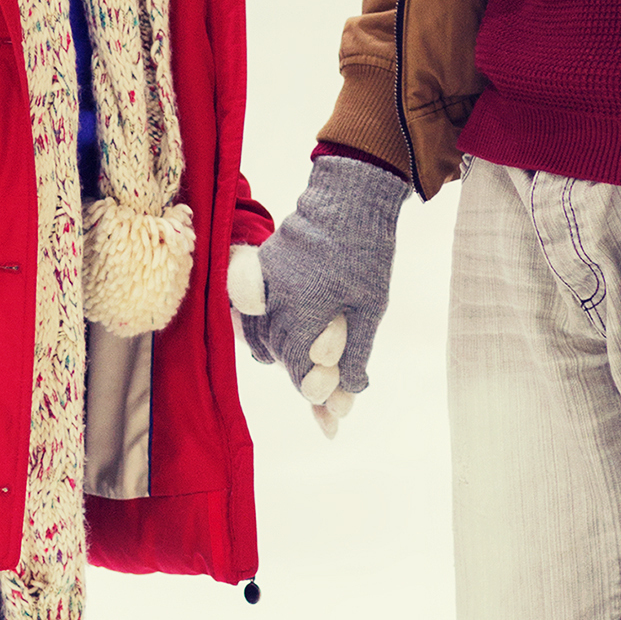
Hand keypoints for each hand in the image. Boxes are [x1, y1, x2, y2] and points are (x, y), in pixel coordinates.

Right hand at [230, 158, 405, 439]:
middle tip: (328, 404)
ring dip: (280, 359)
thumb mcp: (370, 307)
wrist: (346, 203)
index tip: (335, 416)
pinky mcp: (262, 272)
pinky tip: (276, 346)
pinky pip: (250, 315)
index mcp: (305, 312)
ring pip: (261, 338)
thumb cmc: (365, 255)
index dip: (318, 395)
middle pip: (283, 356)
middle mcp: (277, 302)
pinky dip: (260, 335)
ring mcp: (265, 286)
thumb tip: (352, 391)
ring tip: (304, 374)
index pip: (302, 369)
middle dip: (305, 379)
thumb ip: (357, 351)